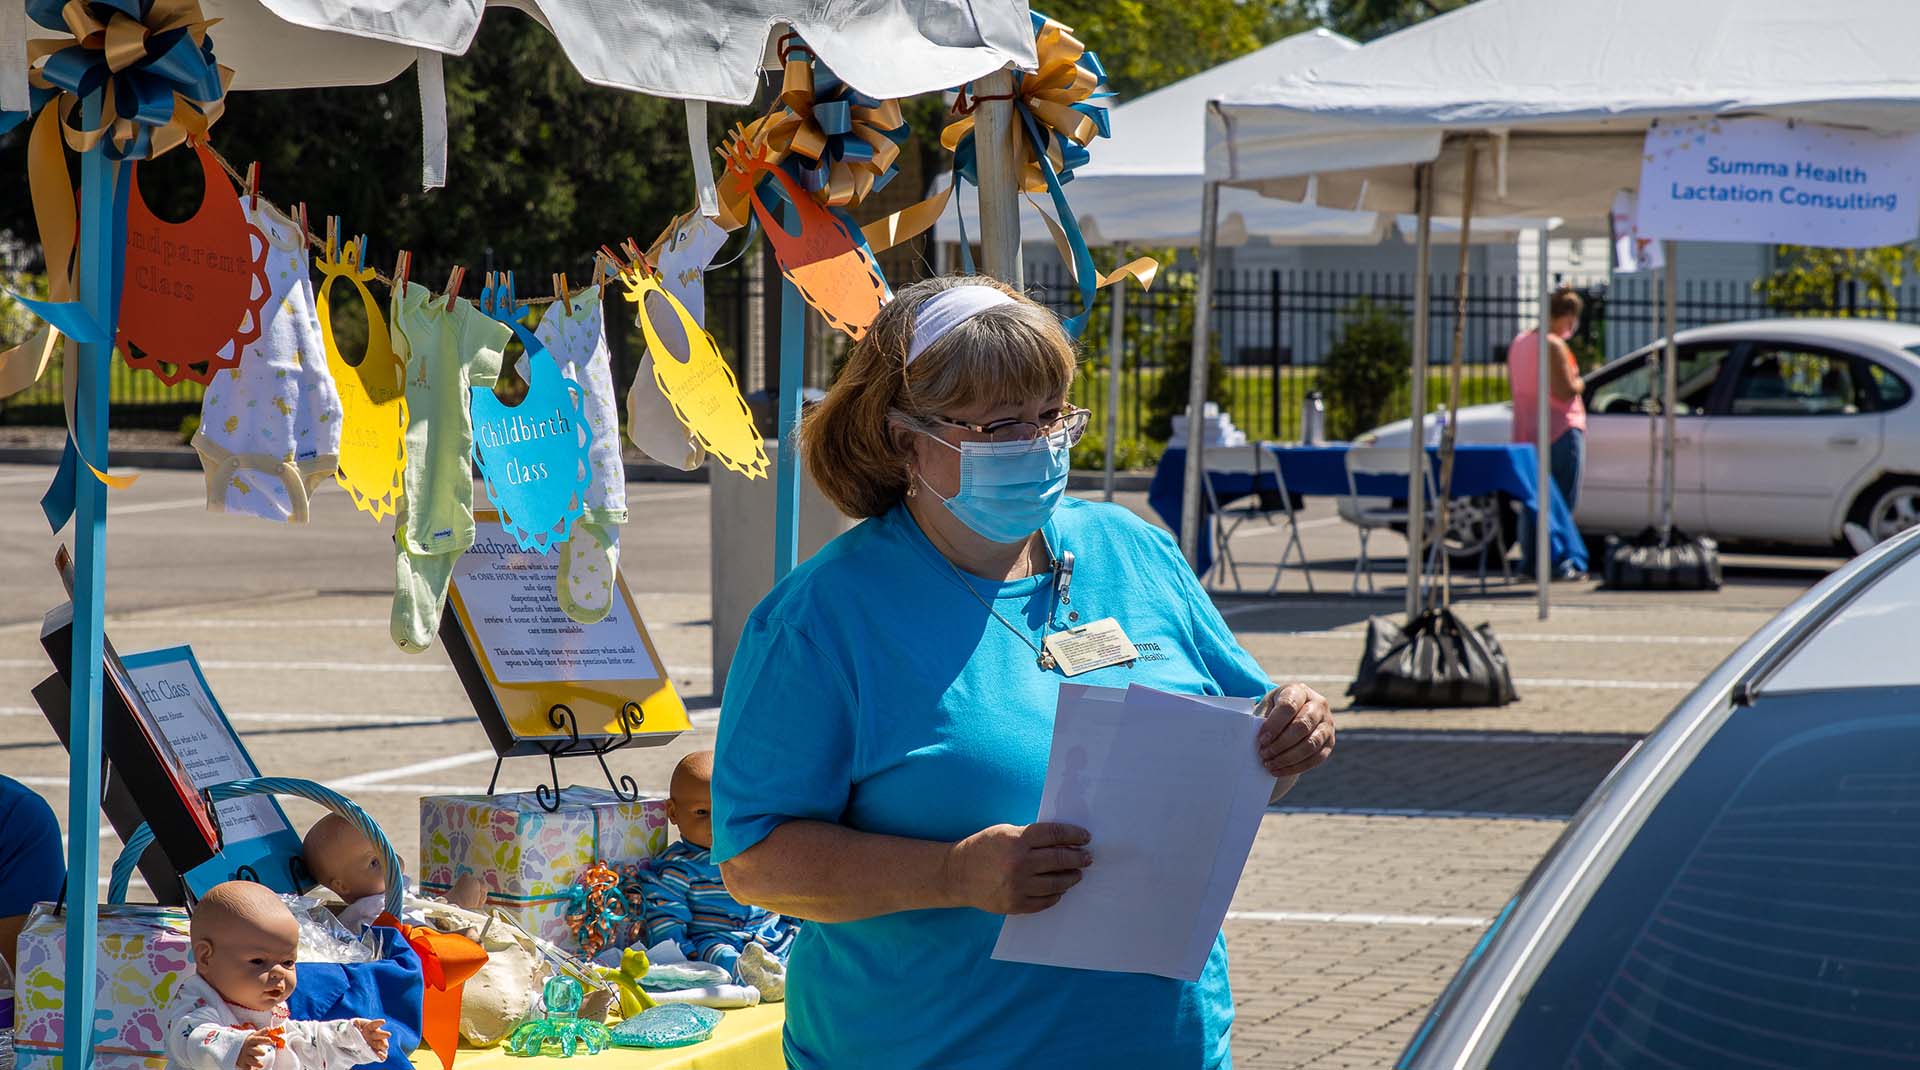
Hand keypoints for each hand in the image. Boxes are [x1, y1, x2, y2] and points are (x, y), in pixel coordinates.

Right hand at [237, 1030, 277, 1069]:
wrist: (232, 1048)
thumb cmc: (247, 1042)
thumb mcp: (253, 1036)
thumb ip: (261, 1033)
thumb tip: (269, 1028)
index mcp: (251, 1041)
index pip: (257, 1039)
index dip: (263, 1039)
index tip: (270, 1040)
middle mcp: (248, 1049)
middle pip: (253, 1050)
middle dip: (258, 1052)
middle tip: (263, 1053)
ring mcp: (245, 1057)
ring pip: (250, 1060)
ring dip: (255, 1063)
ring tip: (261, 1065)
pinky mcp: (243, 1064)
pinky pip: (246, 1068)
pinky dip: (249, 1069)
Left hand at [353, 1020, 390, 1059]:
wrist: (355, 1046)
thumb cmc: (355, 1034)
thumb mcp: (352, 1029)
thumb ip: (354, 1026)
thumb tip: (356, 1022)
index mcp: (370, 1029)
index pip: (374, 1025)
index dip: (378, 1023)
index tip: (383, 1021)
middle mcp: (375, 1036)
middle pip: (380, 1035)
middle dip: (384, 1035)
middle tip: (388, 1035)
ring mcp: (377, 1045)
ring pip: (382, 1045)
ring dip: (384, 1045)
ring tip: (385, 1046)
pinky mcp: (377, 1053)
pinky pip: (381, 1055)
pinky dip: (382, 1056)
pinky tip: (381, 1056)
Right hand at [946, 822, 1091, 914]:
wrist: (956, 874)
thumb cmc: (982, 848)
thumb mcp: (1005, 832)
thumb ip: (1031, 836)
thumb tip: (1061, 842)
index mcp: (1017, 840)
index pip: (1054, 835)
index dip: (1074, 835)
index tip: (1085, 837)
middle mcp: (1019, 863)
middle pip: (1059, 859)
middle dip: (1078, 858)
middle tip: (1087, 858)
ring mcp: (1018, 886)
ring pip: (1055, 883)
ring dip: (1070, 878)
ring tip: (1077, 874)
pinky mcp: (1015, 904)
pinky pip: (1044, 902)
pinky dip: (1055, 895)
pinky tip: (1060, 890)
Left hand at [1256, 682, 1334, 777]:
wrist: (1291, 716)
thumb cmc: (1274, 710)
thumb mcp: (1267, 706)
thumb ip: (1262, 718)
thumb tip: (1256, 740)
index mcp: (1299, 691)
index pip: (1289, 706)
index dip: (1274, 725)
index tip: (1261, 739)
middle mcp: (1318, 705)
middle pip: (1302, 726)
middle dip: (1280, 743)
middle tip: (1263, 754)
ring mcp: (1327, 724)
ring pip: (1310, 745)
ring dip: (1288, 758)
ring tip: (1269, 763)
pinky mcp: (1329, 742)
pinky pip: (1316, 758)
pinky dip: (1296, 767)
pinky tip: (1279, 770)